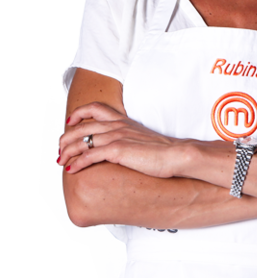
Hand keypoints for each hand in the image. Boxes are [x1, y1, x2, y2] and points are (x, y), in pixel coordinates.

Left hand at [57, 102, 181, 177]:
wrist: (175, 154)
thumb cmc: (163, 151)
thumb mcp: (142, 139)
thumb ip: (128, 139)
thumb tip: (120, 149)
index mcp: (123, 121)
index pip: (95, 108)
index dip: (79, 113)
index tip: (70, 123)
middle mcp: (117, 126)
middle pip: (82, 126)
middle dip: (66, 138)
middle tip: (60, 150)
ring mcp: (117, 137)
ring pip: (82, 140)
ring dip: (67, 151)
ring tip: (61, 161)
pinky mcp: (118, 150)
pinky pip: (90, 155)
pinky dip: (78, 162)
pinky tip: (72, 170)